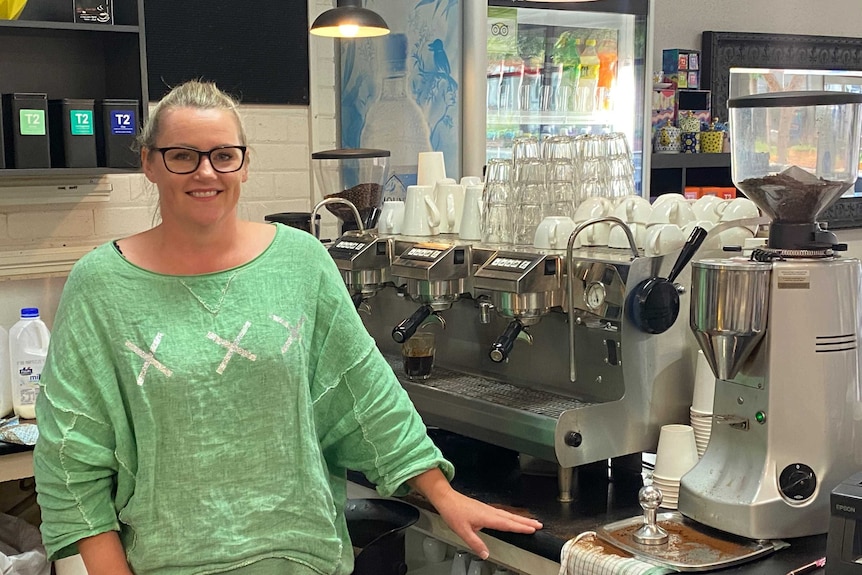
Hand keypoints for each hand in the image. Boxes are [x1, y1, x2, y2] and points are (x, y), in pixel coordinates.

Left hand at [408, 468, 542, 558]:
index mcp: (487, 517)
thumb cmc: (454, 512)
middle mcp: (490, 512)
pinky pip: (502, 513)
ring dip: (520, 518)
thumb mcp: (463, 531)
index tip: (533, 530)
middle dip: (526, 522)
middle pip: (512, 518)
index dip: (521, 528)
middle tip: (539, 525)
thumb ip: (475, 543)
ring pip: (508, 515)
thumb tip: (486, 554)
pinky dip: (511, 516)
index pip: (508, 524)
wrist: (447, 499)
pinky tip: (511, 519)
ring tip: (530, 522)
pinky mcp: (485, 509)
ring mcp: (488, 509)